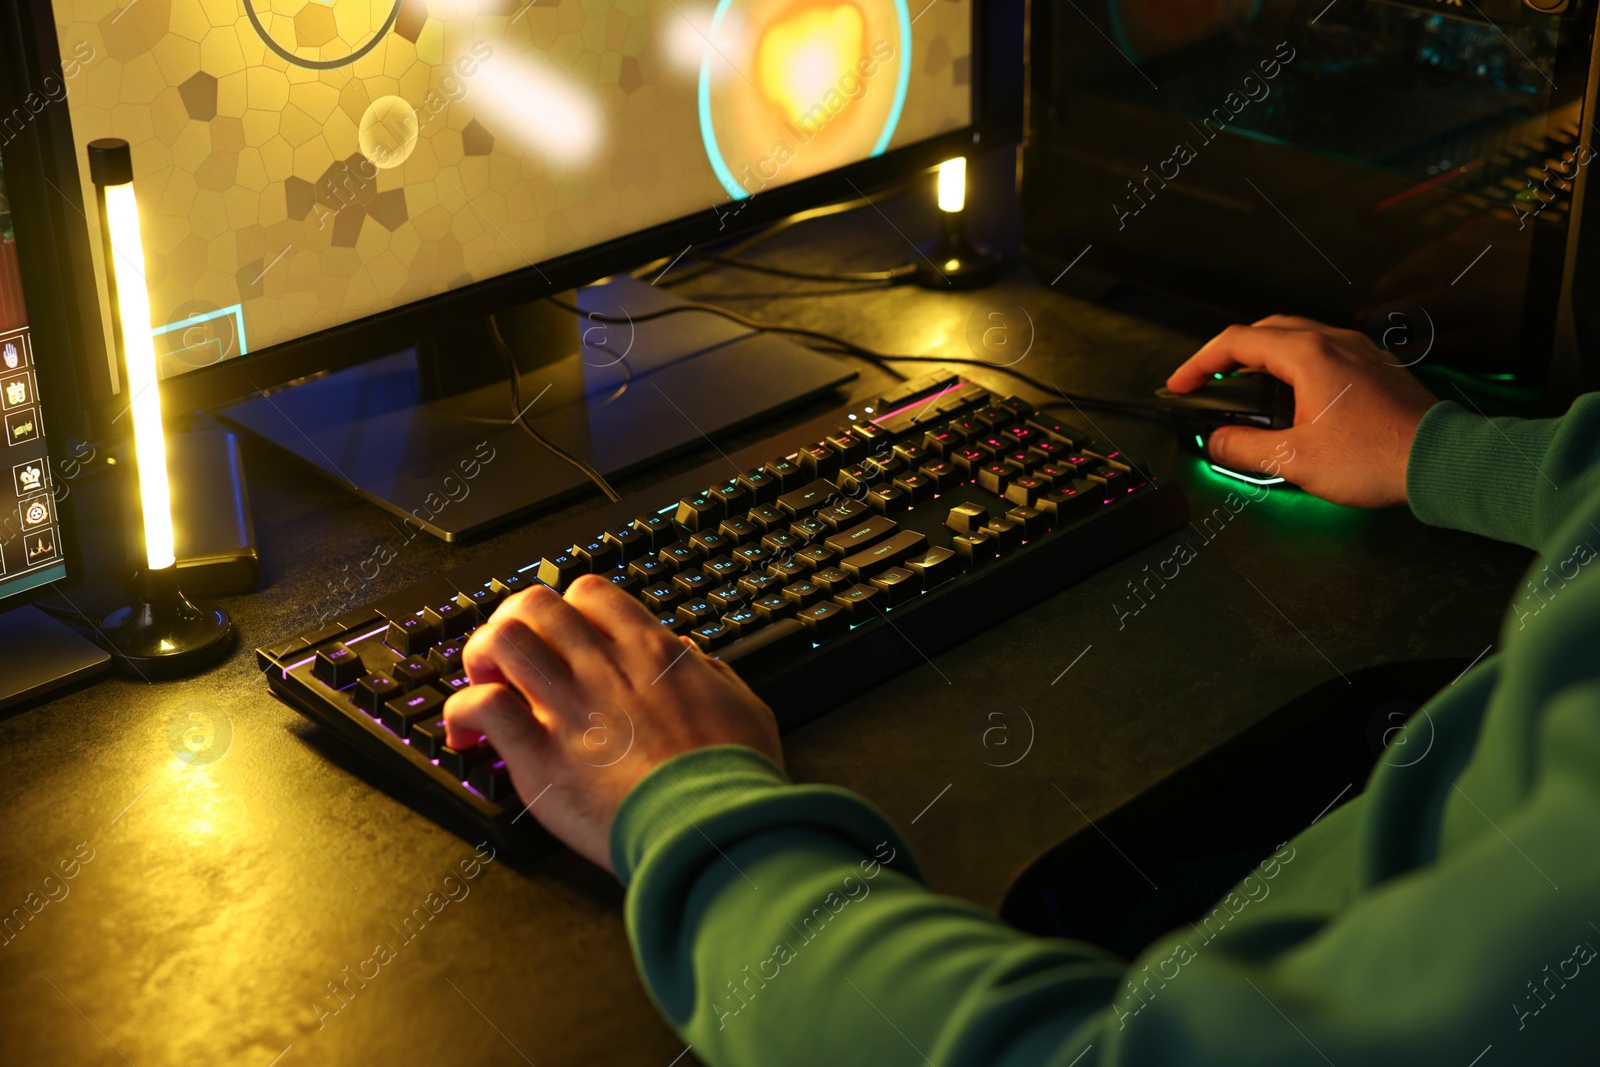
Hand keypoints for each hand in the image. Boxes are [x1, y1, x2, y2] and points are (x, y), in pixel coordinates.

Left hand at [443, 577, 783, 870]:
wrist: (710, 829)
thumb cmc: (732, 779)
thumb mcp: (744, 707)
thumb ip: (714, 675)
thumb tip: (693, 659)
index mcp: (652, 653)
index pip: (590, 593)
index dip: (568, 608)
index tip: (564, 637)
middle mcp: (603, 668)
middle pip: (534, 605)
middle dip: (515, 622)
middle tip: (514, 658)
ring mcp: (567, 708)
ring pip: (500, 640)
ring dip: (483, 657)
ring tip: (487, 685)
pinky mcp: (538, 755)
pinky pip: (480, 707)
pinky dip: (462, 714)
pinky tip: (466, 736)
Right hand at [1166, 316, 1438, 507]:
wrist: (1440, 461)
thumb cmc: (1378, 457)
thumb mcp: (1295, 459)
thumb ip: (1245, 447)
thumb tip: (1217, 441)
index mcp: (1308, 355)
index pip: (1236, 342)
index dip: (1199, 363)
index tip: (1182, 385)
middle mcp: (1334, 342)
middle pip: (1265, 330)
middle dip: (1228, 354)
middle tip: (1208, 381)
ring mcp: (1359, 351)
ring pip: (1297, 337)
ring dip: (1263, 356)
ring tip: (1246, 386)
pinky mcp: (1375, 367)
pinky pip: (1324, 351)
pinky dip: (1295, 363)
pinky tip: (1294, 393)